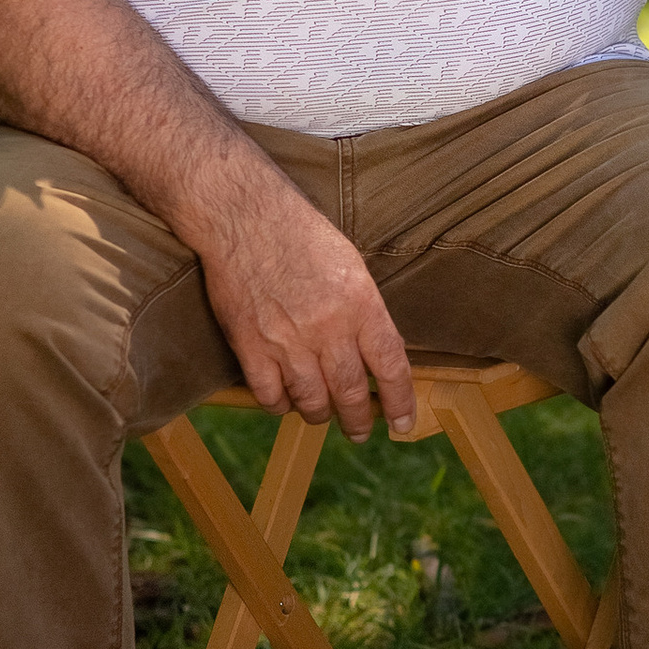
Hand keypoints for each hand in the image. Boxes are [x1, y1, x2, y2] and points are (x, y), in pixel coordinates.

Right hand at [199, 172, 416, 439]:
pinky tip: (284, 398)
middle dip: (359, 421)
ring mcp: (287, 341)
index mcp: (360, 304)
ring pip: (311, 401)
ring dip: (319, 414)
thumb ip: (365, 311)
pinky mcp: (250, 346)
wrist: (244, 217)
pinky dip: (280, 404)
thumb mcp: (352, 266)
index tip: (403, 423)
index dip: (401, 401)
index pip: (392, 366)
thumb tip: (377, 353)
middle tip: (360, 431)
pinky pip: (270, 395)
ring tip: (322, 413)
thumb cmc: (301, 234)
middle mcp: (328, 328)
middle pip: (351, 393)